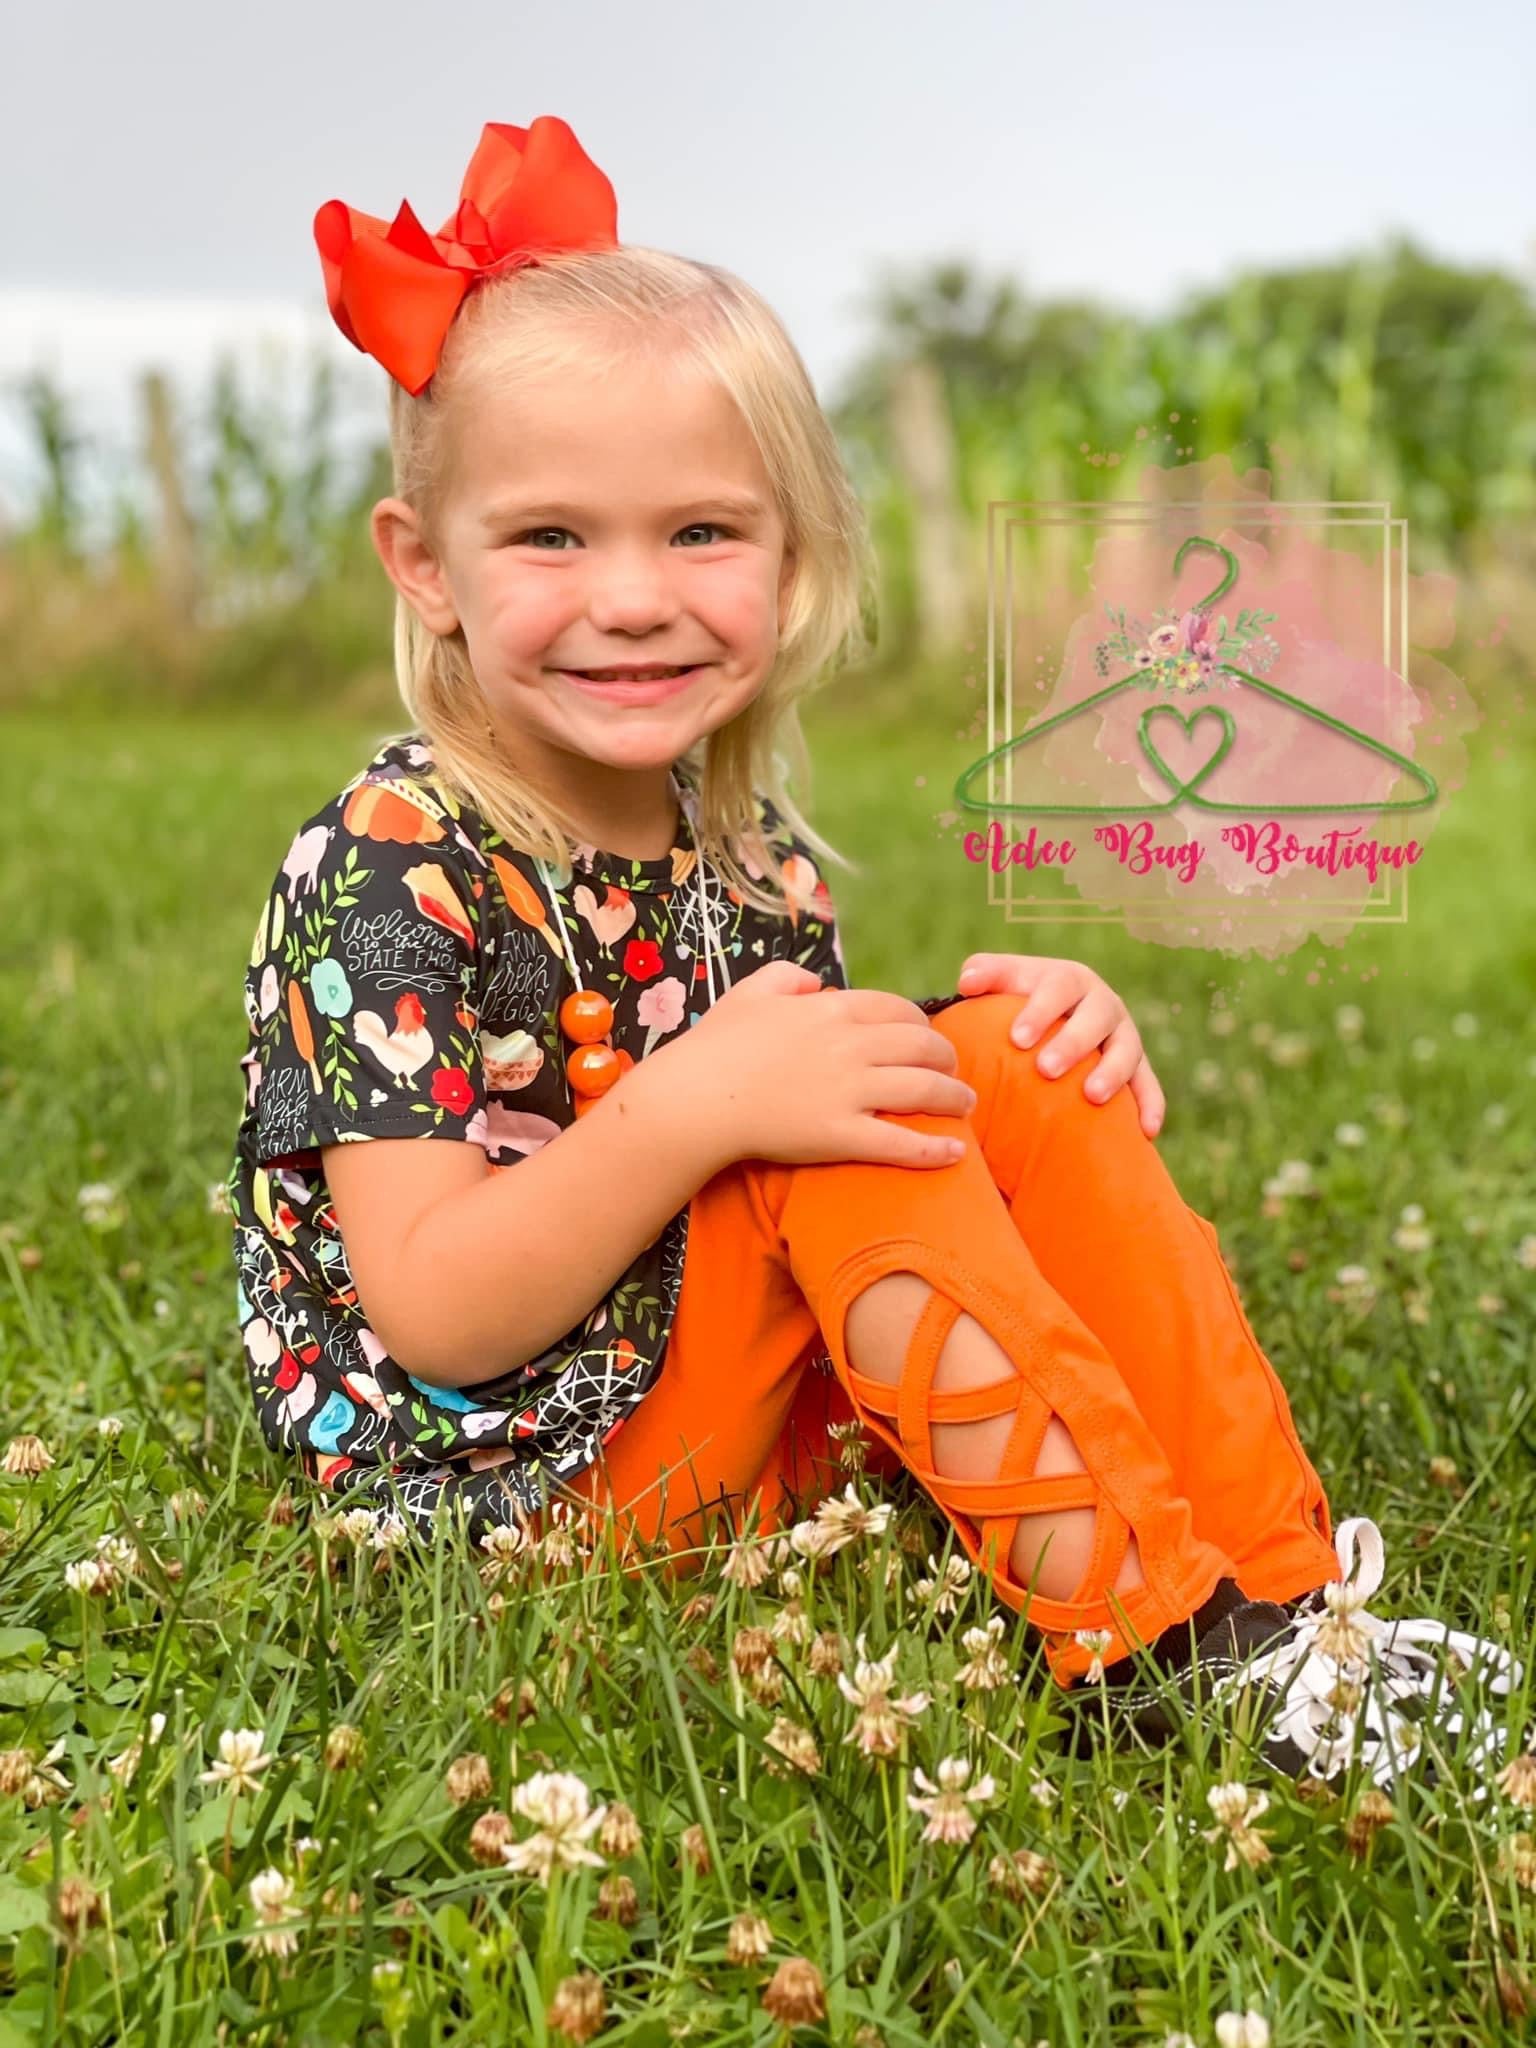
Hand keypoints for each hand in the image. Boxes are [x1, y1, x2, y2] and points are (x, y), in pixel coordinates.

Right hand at [679, 960, 975, 1172]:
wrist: (696, 1098)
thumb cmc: (716, 1046)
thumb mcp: (749, 993)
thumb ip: (787, 977)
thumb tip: (816, 981)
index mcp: (831, 1009)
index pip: (898, 1010)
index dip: (922, 1025)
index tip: (928, 1039)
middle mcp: (849, 1045)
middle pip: (923, 1046)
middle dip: (949, 1059)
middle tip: (956, 1073)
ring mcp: (848, 1090)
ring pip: (924, 1089)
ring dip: (954, 1098)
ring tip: (966, 1106)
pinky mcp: (841, 1134)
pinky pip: (900, 1142)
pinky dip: (934, 1148)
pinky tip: (955, 1153)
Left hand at [954, 953, 1165, 1136]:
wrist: (1050, 1026)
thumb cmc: (1016, 1005)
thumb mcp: (1002, 983)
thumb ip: (983, 974)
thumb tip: (967, 982)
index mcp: (1069, 979)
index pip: (1058, 986)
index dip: (1040, 1010)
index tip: (1017, 1039)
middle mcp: (1102, 1004)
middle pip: (1097, 1016)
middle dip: (1073, 1042)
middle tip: (1046, 1069)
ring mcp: (1123, 1036)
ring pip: (1127, 1049)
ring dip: (1114, 1072)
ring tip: (1092, 1096)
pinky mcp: (1137, 1067)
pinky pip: (1149, 1084)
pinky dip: (1151, 1105)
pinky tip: (1146, 1131)